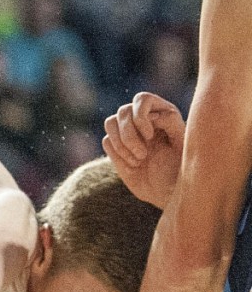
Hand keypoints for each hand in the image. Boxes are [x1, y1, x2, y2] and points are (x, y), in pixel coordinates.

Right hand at [102, 92, 184, 208]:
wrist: (170, 192)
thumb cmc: (182, 168)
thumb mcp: (184, 145)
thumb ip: (172, 123)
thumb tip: (152, 115)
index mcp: (162, 113)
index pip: (142, 99)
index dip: (141, 116)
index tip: (151, 137)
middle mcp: (143, 119)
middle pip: (123, 111)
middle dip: (129, 134)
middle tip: (143, 155)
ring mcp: (127, 133)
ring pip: (110, 122)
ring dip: (121, 143)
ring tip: (138, 160)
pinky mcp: (116, 147)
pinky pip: (107, 141)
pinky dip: (118, 153)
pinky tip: (134, 165)